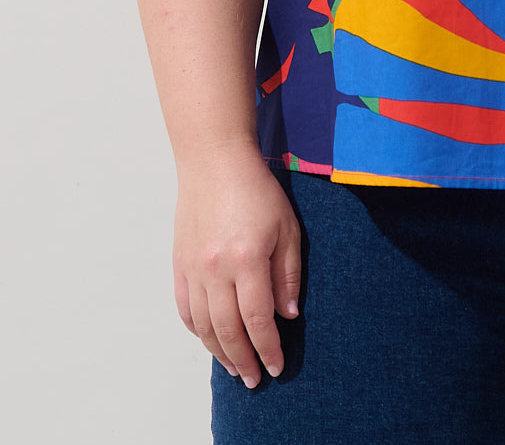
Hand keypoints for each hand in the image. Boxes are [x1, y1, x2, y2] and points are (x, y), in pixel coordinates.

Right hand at [173, 143, 300, 388]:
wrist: (214, 162)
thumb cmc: (256, 189)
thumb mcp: (287, 227)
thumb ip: (287, 274)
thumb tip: (287, 315)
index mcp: (247, 260)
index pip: (258, 320)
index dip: (268, 348)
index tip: (276, 368)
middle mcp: (216, 270)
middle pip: (228, 331)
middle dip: (243, 360)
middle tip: (254, 379)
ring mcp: (193, 269)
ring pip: (204, 326)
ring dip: (219, 352)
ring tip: (234, 367)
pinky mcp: (179, 264)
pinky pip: (185, 309)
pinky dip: (197, 330)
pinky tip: (209, 339)